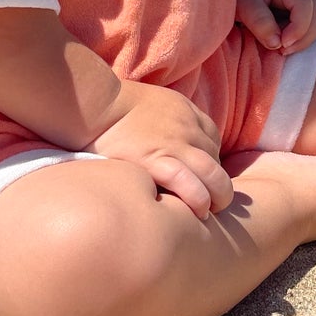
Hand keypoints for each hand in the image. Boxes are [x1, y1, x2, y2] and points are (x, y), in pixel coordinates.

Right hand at [87, 80, 233, 219]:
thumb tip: (169, 144)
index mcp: (187, 112)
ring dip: (217, 196)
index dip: (210, 164)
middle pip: (216, 161)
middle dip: (219, 185)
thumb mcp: (155, 103)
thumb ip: (169, 120)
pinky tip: (196, 212)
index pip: (213, 141)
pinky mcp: (155, 160)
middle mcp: (187, 127)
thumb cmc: (116, 107)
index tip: (200, 180)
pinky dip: (197, 199)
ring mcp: (174, 144)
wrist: (95, 104)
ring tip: (208, 212)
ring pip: (212, 174)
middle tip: (213, 202)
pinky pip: (188, 183)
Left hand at [234, 0, 315, 56]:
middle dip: (304, 36)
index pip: (305, 4)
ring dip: (302, 38)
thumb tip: (277, 43)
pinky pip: (306, 24)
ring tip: (281, 49)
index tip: (282, 45)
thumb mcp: (242, 3)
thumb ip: (259, 21)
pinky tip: (281, 44)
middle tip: (283, 51)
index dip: (299, 28)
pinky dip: (298, 37)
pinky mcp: (294, 7)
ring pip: (315, 20)